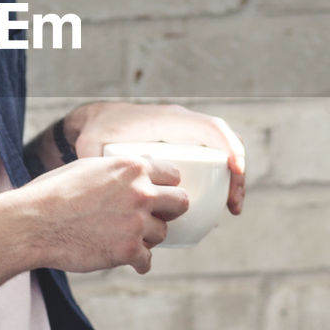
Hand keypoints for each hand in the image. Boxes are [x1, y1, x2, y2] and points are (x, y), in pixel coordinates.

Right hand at [21, 152, 188, 275]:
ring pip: (161, 234)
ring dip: (147, 237)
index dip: (167, 185)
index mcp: (131, 168)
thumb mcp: (88, 167)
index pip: (173, 174)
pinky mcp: (128, 250)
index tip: (162, 194)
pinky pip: (146, 260)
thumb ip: (119, 171)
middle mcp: (140, 192)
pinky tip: (126, 259)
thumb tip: (140, 170)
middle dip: (170, 211)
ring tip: (124, 237)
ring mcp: (136, 223)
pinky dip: (137, 262)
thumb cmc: (53, 193)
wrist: (33, 223)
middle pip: (180, 203)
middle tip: (155, 217)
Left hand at [65, 101, 245, 215]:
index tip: (236, 171)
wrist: (97, 123)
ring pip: (221, 153)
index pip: (210, 127)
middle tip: (234, 205)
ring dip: (233, 179)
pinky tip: (219, 204)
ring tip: (231, 209)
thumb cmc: (96, 133)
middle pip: (223, 143)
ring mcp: (186, 136)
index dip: (229, 146)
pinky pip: (212, 159)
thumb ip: (94, 163)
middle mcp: (183, 125)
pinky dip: (221, 178)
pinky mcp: (185, 149)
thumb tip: (102, 193)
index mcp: (168, 120)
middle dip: (236, 172)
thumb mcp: (93, 146)